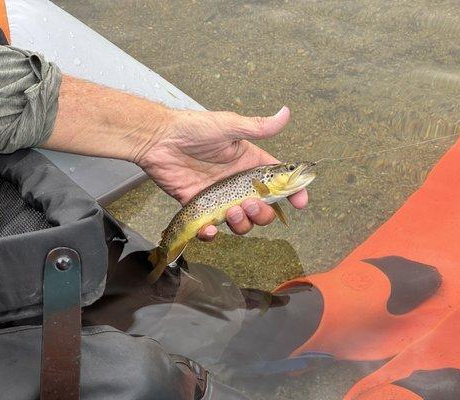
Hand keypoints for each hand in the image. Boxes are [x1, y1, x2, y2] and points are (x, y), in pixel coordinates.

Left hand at [137, 106, 307, 240]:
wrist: (159, 140)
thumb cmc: (194, 128)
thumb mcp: (229, 126)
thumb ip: (258, 127)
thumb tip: (286, 112)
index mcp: (249, 164)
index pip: (277, 181)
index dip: (292, 192)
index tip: (299, 202)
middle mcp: (237, 183)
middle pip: (262, 208)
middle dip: (263, 213)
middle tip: (249, 203)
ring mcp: (219, 197)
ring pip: (241, 221)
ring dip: (242, 223)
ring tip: (232, 212)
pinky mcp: (199, 207)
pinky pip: (210, 228)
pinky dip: (211, 233)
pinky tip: (208, 229)